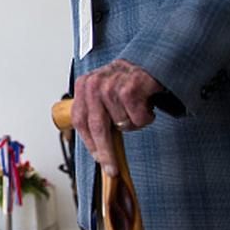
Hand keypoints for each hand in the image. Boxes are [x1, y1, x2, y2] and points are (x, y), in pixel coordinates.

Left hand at [72, 59, 162, 176]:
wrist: (148, 61)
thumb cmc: (125, 80)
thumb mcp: (103, 91)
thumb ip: (96, 112)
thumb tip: (97, 147)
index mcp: (84, 86)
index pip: (80, 121)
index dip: (89, 143)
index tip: (98, 159)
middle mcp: (94, 85)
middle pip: (97, 128)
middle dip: (106, 152)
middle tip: (112, 168)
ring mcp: (111, 86)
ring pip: (122, 125)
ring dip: (133, 123)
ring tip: (136, 109)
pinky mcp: (129, 89)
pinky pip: (138, 119)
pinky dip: (146, 118)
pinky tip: (146, 104)